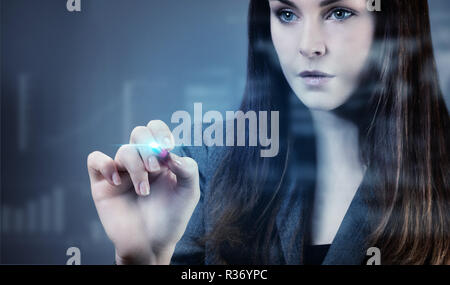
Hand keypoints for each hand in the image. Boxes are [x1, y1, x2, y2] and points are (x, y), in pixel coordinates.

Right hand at [87, 120, 199, 263]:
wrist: (151, 245)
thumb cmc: (171, 218)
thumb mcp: (189, 193)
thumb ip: (187, 169)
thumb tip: (171, 153)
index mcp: (161, 159)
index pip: (157, 130)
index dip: (160, 132)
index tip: (167, 147)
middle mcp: (141, 162)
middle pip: (139, 133)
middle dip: (147, 147)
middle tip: (155, 168)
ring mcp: (122, 172)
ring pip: (123, 151)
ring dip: (136, 168)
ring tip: (143, 191)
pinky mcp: (103, 184)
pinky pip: (95, 160)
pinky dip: (105, 165)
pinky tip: (117, 182)